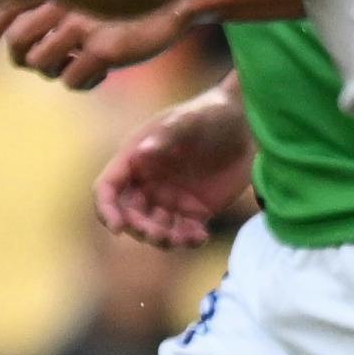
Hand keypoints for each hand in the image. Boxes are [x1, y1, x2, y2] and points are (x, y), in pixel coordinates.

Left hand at [0, 0, 191, 90]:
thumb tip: (15, 24)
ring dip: (54, 70)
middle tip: (45, 60)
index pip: (4, 8)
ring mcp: (81, 25)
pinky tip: (102, 72)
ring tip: (76, 63)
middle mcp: (62, 1)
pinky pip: (73, 80)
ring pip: (40, 64)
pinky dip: (83, 81)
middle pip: (16, 41)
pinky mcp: (104, 49)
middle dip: (23, 57)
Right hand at [96, 89, 256, 249]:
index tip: (118, 228)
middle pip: (129, 215)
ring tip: (185, 238)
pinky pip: (184, 233)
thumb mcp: (189, 120)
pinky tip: (201, 236)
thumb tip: (141, 153)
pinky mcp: (195, 211)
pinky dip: (188, 240)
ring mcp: (170, 198)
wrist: (247, 124)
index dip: (106, 210)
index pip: (107, 188)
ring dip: (164, 240)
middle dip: (140, 229)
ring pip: (155, 229)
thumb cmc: (211, 114)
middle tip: (161, 235)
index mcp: (135, 159)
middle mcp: (147, 182)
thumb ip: (166, 136)